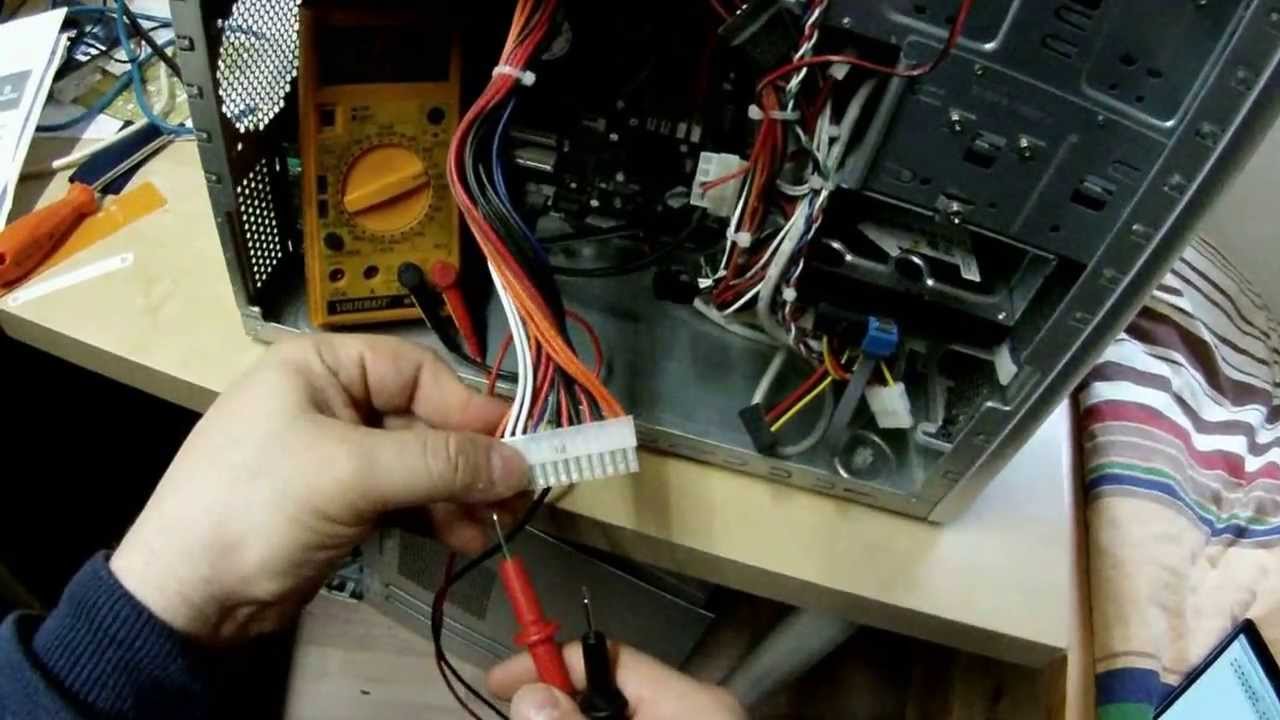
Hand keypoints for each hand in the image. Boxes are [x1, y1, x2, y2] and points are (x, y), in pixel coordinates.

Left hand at [109, 334, 528, 644]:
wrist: (187, 597)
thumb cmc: (258, 506)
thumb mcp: (351, 474)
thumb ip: (440, 464)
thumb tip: (521, 463)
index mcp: (321, 366)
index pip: (417, 371)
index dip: (469, 408)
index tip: (519, 444)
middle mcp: (332, 400)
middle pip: (424, 419)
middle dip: (467, 461)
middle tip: (514, 495)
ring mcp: (337, 453)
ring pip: (419, 463)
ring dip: (457, 494)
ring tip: (491, 526)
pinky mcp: (341, 501)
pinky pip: (404, 497)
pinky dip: (435, 515)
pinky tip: (462, 538)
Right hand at [488, 642, 745, 719]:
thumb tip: (529, 692)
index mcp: (691, 698)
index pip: (607, 653)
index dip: (548, 661)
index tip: (500, 681)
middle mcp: (697, 707)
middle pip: (607, 688)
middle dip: (557, 700)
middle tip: (514, 713)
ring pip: (620, 712)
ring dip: (574, 715)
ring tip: (534, 716)